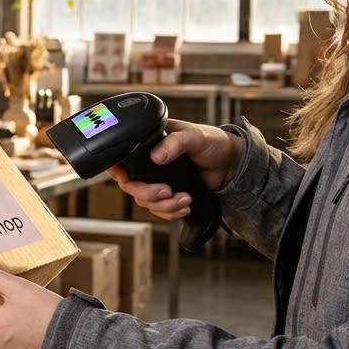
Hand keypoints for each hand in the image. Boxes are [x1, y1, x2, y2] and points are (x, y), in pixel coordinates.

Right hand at [106, 119, 241, 220]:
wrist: (231, 164)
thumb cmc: (213, 142)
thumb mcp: (194, 136)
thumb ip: (175, 143)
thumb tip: (157, 156)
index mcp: (151, 144)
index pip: (124, 158)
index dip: (117, 170)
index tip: (125, 178)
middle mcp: (150, 163)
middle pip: (132, 186)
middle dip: (148, 194)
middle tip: (166, 191)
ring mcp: (159, 180)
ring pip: (145, 201)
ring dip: (164, 205)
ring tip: (184, 199)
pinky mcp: (170, 195)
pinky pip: (160, 210)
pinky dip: (171, 212)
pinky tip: (184, 206)